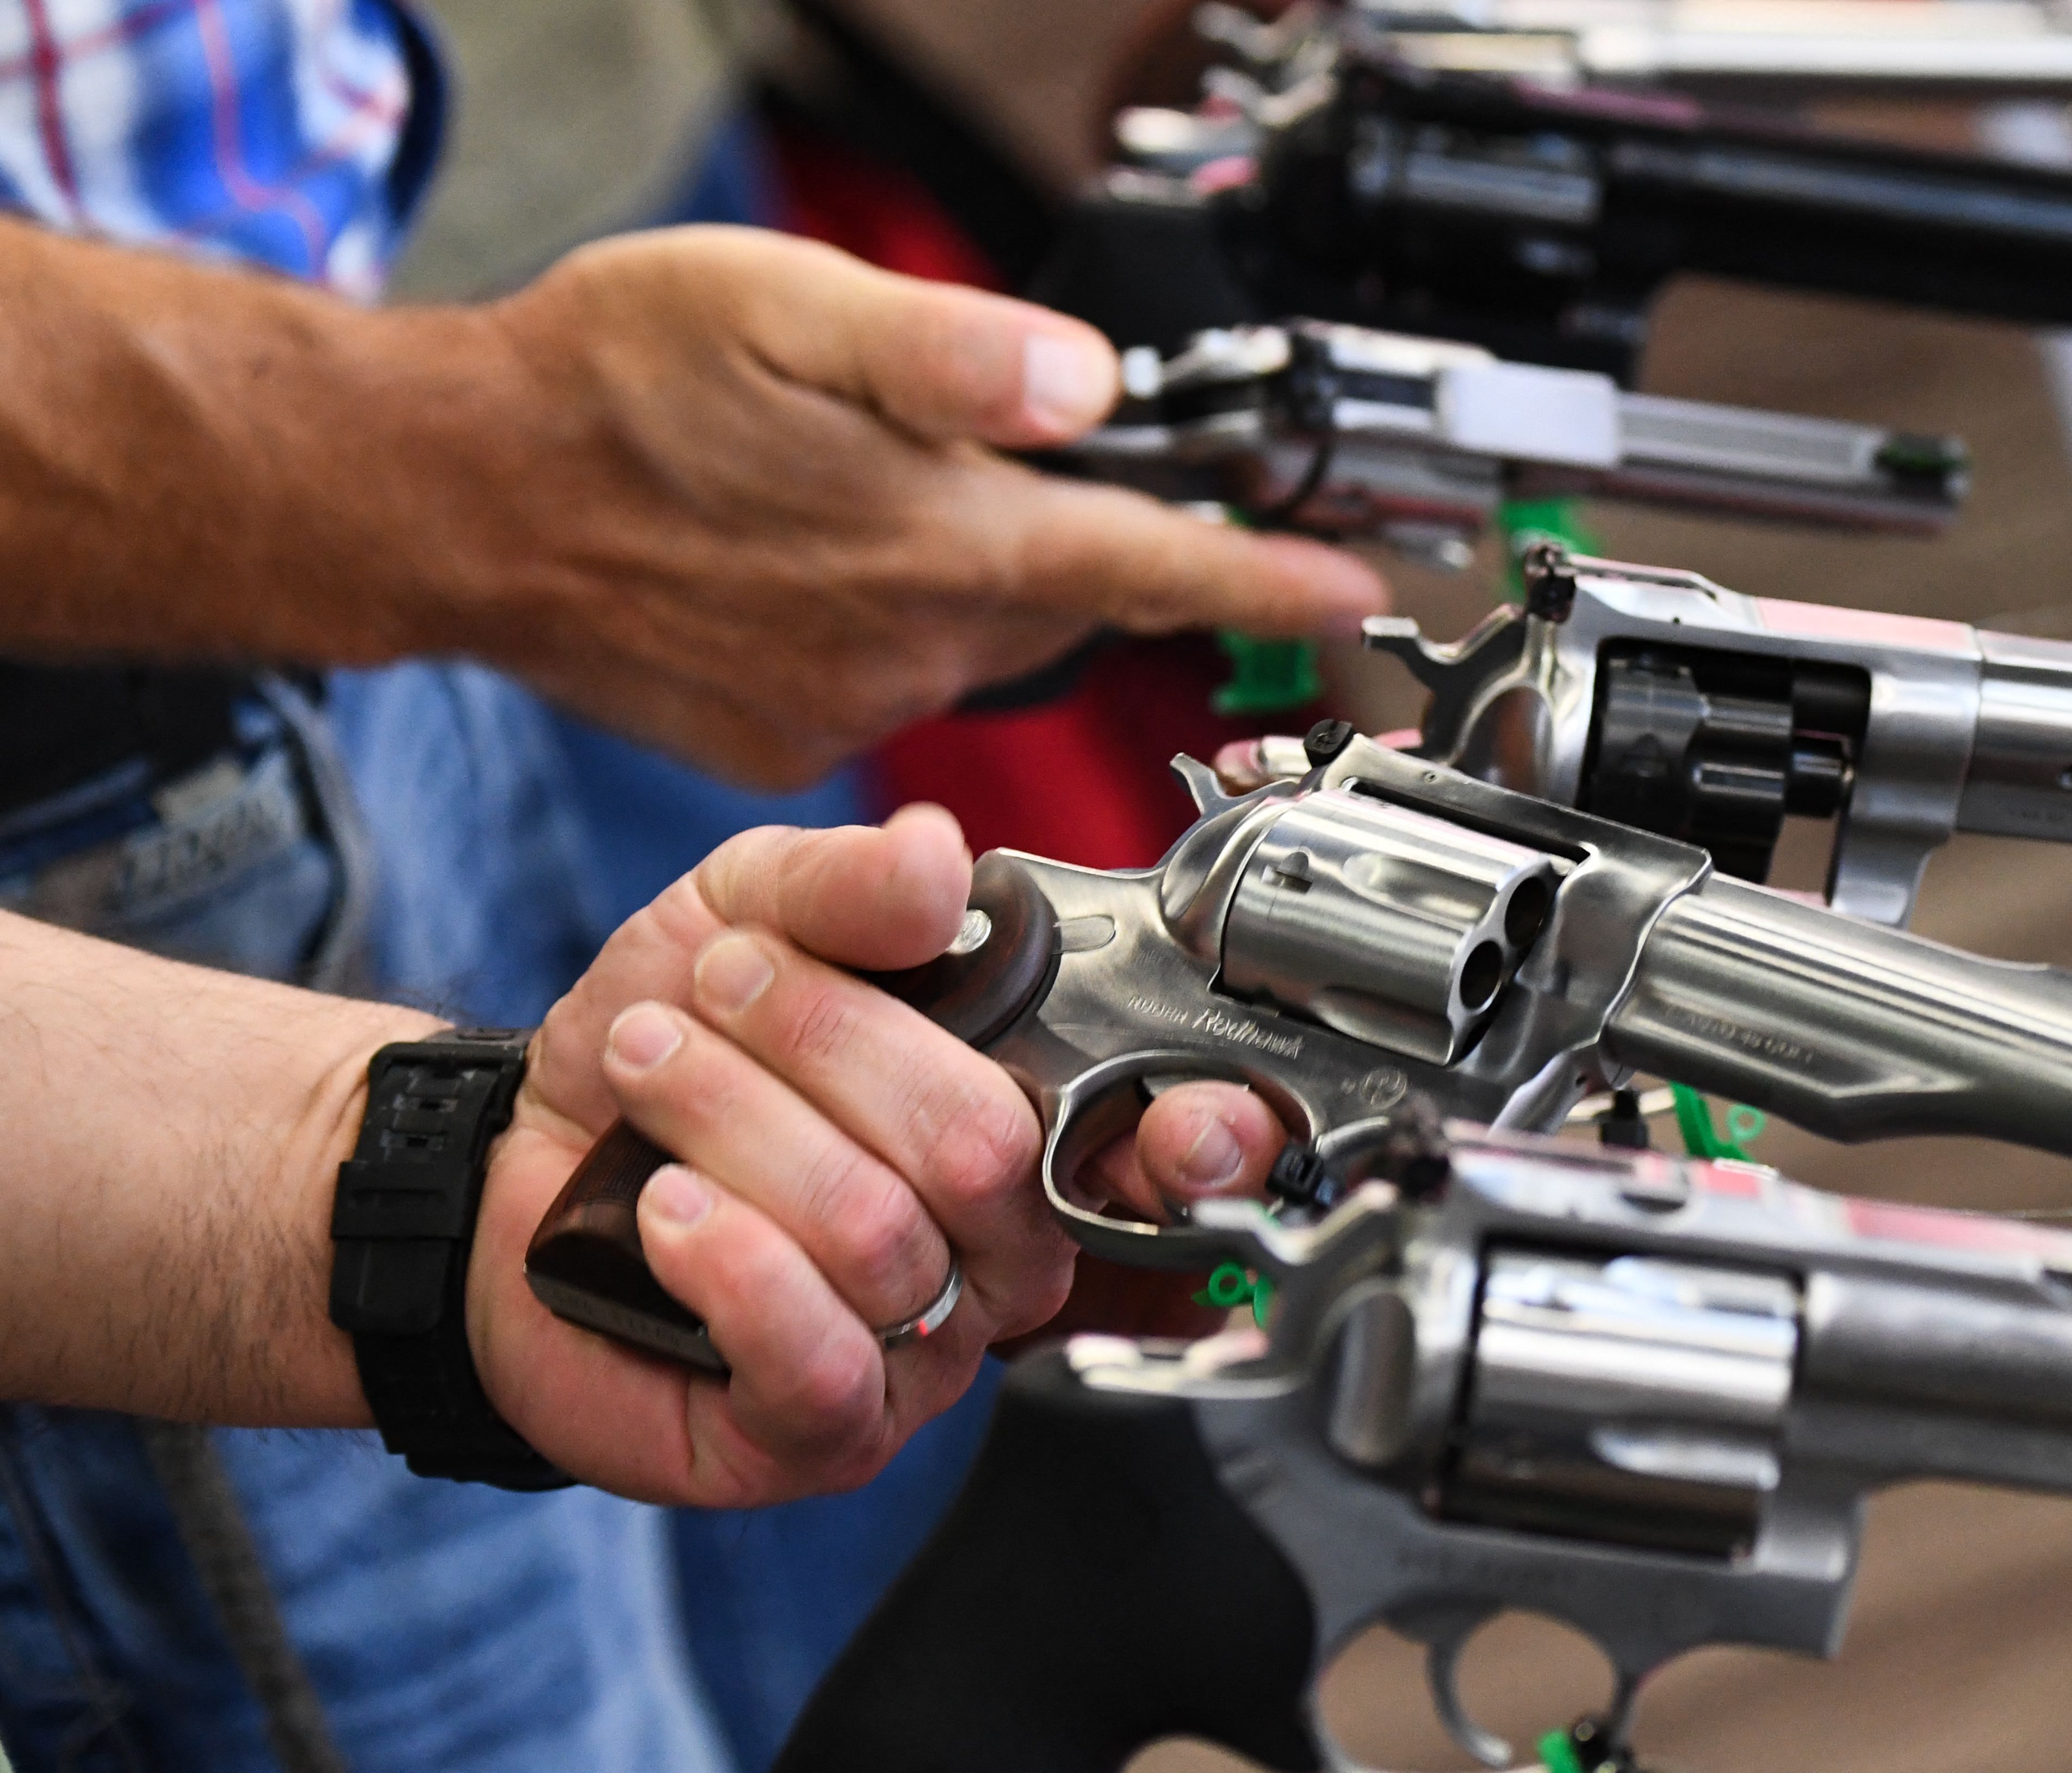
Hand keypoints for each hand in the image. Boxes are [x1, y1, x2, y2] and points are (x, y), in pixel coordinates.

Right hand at [458, 226, 1387, 787]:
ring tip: (873, 498)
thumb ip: (959, 356)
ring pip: (975, 643)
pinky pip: (884, 685)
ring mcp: (846, 709)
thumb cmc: (610, 383)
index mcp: (938, 540)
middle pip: (1067, 605)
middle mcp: (909, 646)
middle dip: (1087, 552)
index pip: (1157, 571)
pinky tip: (798, 567)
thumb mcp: (791, 305)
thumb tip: (1088, 390)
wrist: (452, 496)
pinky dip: (879, 626)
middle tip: (1039, 479)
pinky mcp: (786, 745)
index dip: (1270, 582)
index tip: (1360, 597)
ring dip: (965, 577)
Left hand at [467, 809, 1287, 1505]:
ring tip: (644, 1064)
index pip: (1172, 1151)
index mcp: (1025, 1119)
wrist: (511, 1168)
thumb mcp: (743, 914)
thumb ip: (846, 884)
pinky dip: (724, 1258)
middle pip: (980, 1149)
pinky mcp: (824, 1433)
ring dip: (731, 1120)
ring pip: (879, 1235)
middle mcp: (1000, 1249)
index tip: (1188, 1115)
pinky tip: (658, 1206)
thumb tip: (940, 859)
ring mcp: (923, 1353)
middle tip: (710, 988)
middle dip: (824, 1040)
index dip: (1209, 1136)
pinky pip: (819, 1359)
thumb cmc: (667, 1046)